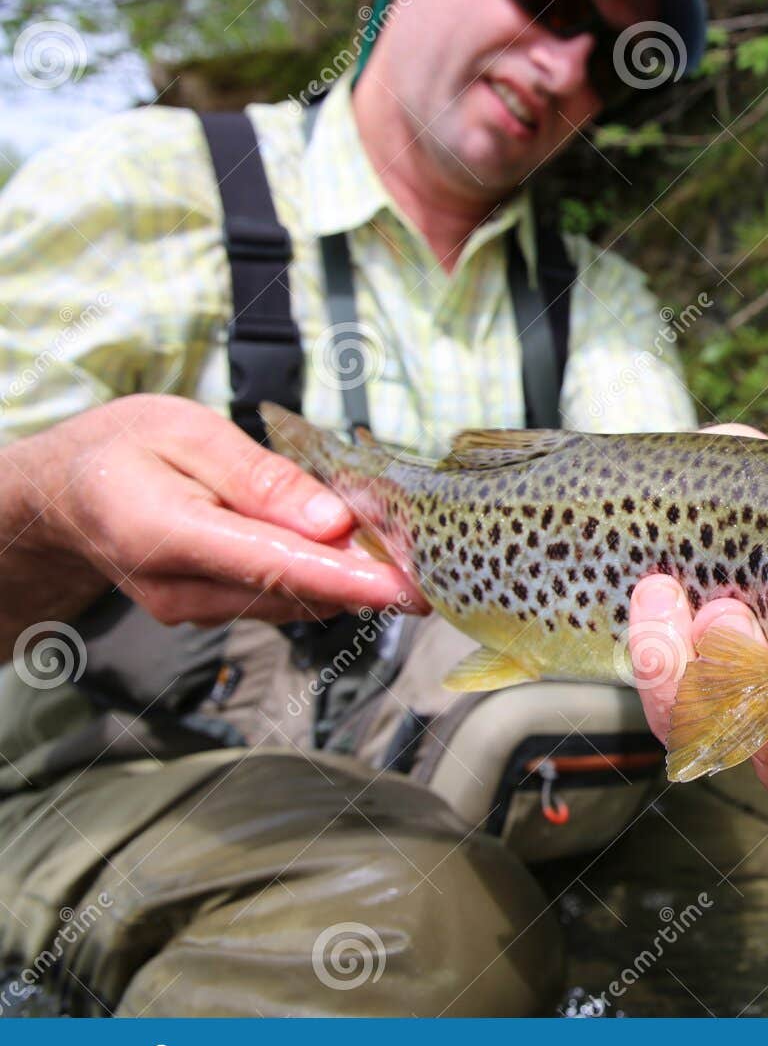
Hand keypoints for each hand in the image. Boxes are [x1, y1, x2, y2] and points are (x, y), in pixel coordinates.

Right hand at [3, 394, 422, 632]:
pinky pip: (278, 598)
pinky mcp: (209, 612)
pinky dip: (320, 578)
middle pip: (294, 588)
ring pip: (293, 599)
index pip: (272, 564)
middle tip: (428, 554)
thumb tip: (333, 520)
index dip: (346, 578)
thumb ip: (260, 479)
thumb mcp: (185, 432)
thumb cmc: (121, 450)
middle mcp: (179, 588)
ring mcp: (193, 610)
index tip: (404, 588)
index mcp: (164, 533)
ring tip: (396, 545)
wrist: (62, 495)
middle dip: (366, 574)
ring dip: (349, 577)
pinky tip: (349, 552)